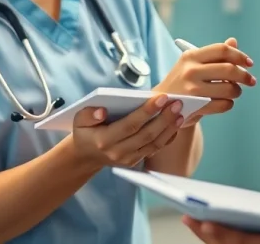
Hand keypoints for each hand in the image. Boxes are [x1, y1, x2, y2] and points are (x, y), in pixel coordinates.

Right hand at [69, 93, 183, 167]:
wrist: (86, 156)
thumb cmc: (85, 131)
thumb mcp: (78, 120)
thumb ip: (88, 114)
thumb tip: (102, 110)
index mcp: (104, 140)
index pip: (130, 125)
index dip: (146, 112)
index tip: (161, 97)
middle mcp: (118, 152)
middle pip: (146, 135)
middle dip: (164, 118)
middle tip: (177, 103)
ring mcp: (129, 159)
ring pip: (154, 143)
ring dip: (170, 127)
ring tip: (180, 112)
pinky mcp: (137, 161)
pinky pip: (156, 149)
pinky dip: (168, 136)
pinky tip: (177, 123)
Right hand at [154, 38, 255, 126]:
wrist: (161, 105)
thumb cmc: (182, 82)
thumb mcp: (192, 64)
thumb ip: (213, 55)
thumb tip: (233, 41)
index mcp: (191, 56)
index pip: (222, 50)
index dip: (240, 56)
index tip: (250, 63)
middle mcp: (191, 70)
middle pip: (229, 69)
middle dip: (245, 76)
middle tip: (251, 80)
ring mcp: (192, 89)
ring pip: (229, 88)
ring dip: (237, 91)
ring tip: (234, 92)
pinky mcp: (195, 106)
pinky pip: (224, 104)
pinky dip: (229, 104)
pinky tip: (225, 102)